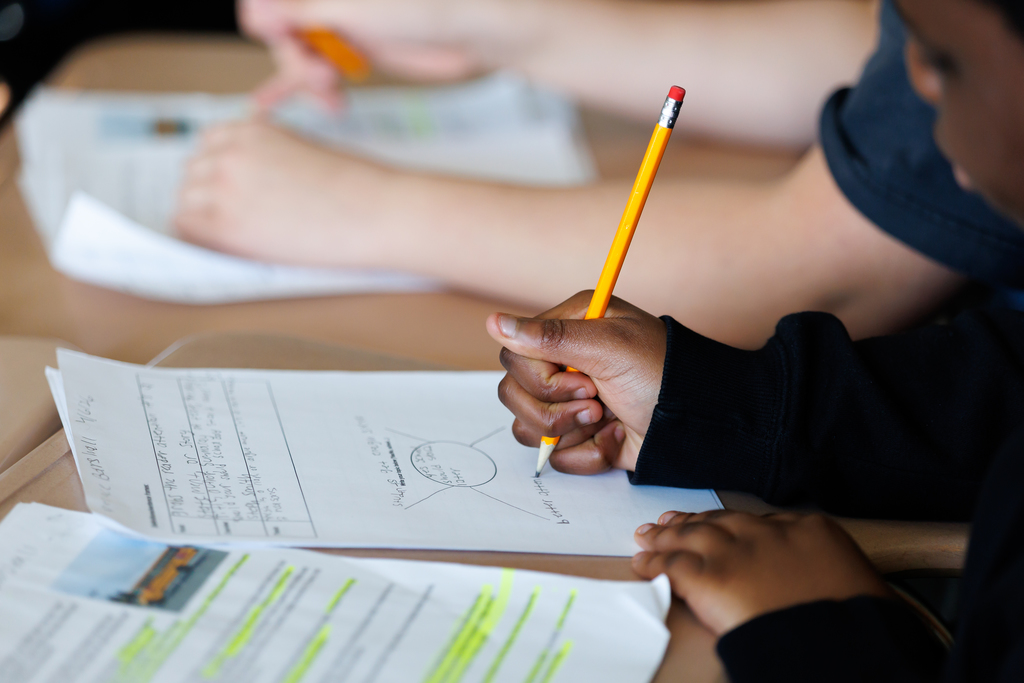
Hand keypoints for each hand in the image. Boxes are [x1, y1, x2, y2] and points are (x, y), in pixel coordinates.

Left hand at [173, 120, 394, 265]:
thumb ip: (273, 153)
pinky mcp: (226, 225)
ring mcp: (224, 187)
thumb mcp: (309, 149)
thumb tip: (255, 177)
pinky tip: (225, 246)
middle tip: (238, 217)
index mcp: (251, 130)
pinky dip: (199, 238)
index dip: (218, 169)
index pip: (209, 145)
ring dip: (205, 217)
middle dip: (210, 194)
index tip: (229, 188)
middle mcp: (230, 153)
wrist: (377, 212)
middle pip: (193, 174)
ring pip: (185, 202)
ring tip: (239, 234)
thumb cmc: (359, 186)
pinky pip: (185, 230)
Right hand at [239, 0, 549, 107]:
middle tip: (317, 77)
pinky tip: (267, 103)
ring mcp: (343, 17)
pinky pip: (318, 62)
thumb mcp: (353, 10)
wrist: (479, 30)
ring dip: (305, 77)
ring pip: (299, 49)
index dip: (270, 20)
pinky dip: (297, 83)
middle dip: (295, 56)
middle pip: (283, 26)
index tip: (276, 36)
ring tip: (329, 96)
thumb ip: (301, 12)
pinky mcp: (359, 43)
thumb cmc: (430, 6)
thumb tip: (252, 13)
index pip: (272, 1)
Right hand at [485, 292, 666, 474]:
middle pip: (513, 394)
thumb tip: (493, 322)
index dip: (541, 377)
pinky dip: (588, 453)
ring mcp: (569, 402)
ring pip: (528, 428)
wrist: (697, 423)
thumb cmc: (663, 374)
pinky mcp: (580, 435)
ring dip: (570, 430)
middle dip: (556, 408)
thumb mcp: (609, 347)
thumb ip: (549, 336)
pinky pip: (556, 456)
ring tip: (607, 419)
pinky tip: (614, 438)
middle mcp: (563, 363)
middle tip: (598, 401)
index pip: (513, 356)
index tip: (583, 379)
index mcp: (567, 330)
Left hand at [633, 510, 893, 635]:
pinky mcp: (710, 577)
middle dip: (694, 522)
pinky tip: (642, 563)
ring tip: (648, 536)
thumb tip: (816, 580)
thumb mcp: (856, 583)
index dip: (733, 524)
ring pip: (691, 535)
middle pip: (721, 521)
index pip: (764, 521)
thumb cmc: (859, 623)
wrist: (843, 643)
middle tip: (671, 522)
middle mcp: (768, 533)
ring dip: (666, 536)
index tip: (721, 525)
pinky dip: (654, 563)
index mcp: (810, 529)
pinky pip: (672, 565)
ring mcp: (736, 551)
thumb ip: (825, 570)